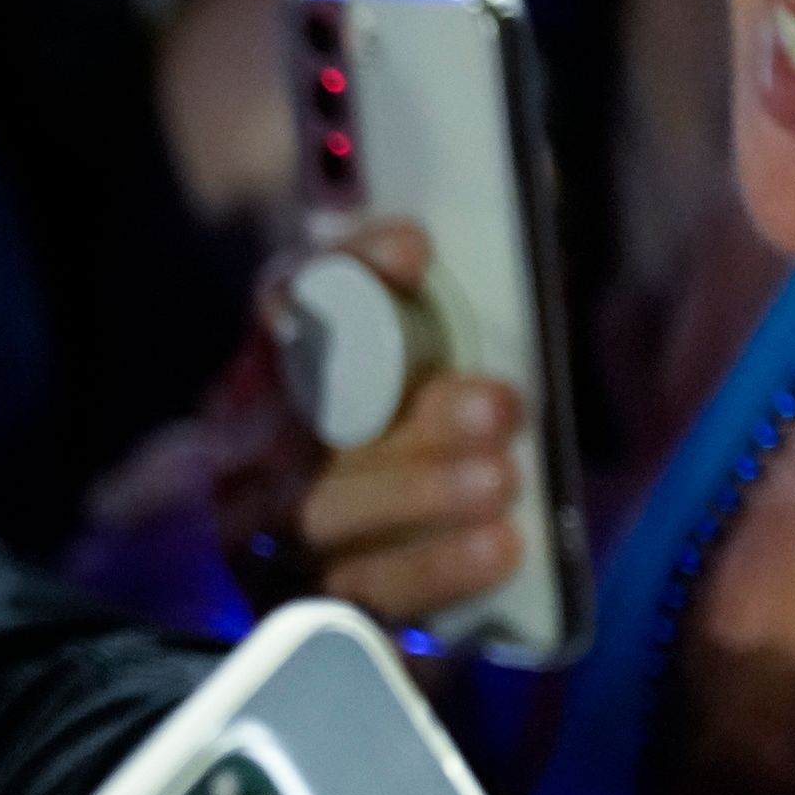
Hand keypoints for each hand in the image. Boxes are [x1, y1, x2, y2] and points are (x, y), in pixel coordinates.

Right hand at [231, 221, 528, 630]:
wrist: (289, 614)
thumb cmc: (379, 466)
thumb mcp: (403, 381)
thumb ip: (449, 304)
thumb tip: (539, 180)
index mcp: (272, 381)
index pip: (284, 310)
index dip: (339, 274)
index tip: (414, 248)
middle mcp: (255, 456)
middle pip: (306, 422)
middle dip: (401, 404)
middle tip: (497, 404)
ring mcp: (271, 541)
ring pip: (326, 513)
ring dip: (417, 492)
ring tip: (500, 479)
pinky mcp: (308, 614)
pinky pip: (362, 597)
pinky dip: (431, 571)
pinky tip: (498, 548)